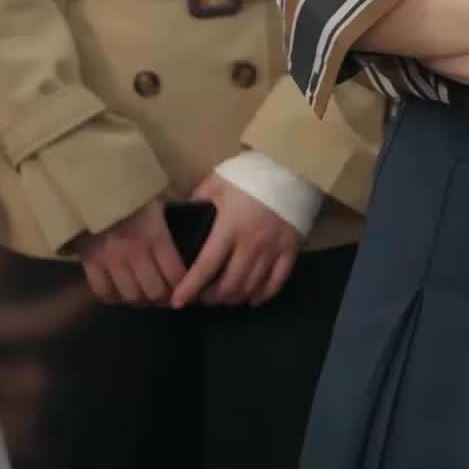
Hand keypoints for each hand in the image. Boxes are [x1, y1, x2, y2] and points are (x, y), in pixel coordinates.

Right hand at [76, 199, 184, 306]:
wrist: (91, 183)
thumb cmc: (129, 190)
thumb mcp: (155, 204)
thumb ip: (165, 229)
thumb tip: (184, 248)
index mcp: (155, 235)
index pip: (175, 274)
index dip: (183, 287)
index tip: (185, 289)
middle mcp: (134, 252)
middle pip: (154, 292)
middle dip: (163, 297)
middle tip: (165, 295)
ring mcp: (110, 259)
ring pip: (130, 296)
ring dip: (140, 299)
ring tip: (144, 295)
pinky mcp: (89, 262)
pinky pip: (103, 291)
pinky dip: (113, 296)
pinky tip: (120, 292)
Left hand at [170, 175, 300, 309]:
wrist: (290, 167)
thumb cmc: (250, 174)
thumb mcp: (218, 181)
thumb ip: (198, 199)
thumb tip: (182, 213)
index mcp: (229, 227)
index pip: (205, 266)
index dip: (190, 287)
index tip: (178, 302)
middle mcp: (250, 244)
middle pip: (229, 284)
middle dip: (212, 297)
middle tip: (203, 298)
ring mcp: (272, 249)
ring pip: (250, 286)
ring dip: (234, 298)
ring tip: (223, 298)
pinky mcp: (290, 250)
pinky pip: (277, 282)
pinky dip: (263, 295)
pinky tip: (252, 299)